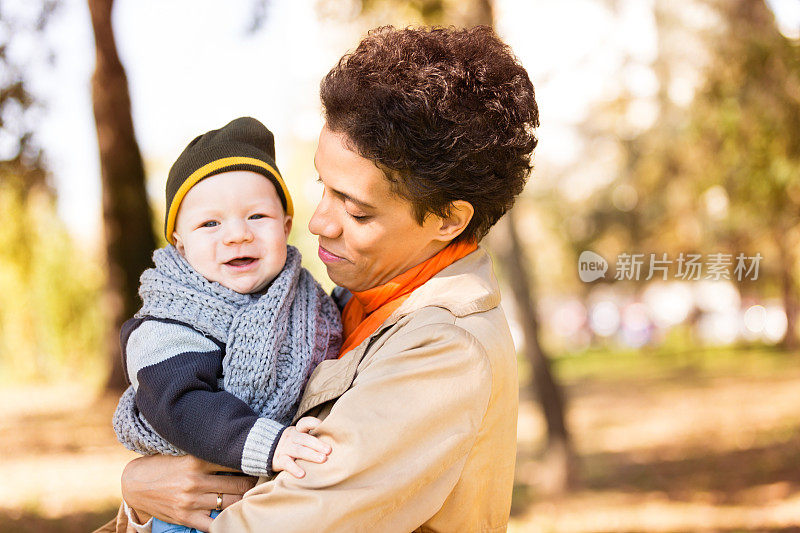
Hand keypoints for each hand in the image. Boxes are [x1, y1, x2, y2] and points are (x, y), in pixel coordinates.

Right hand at [121, 454, 256, 531]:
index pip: (233, 461)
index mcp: (196, 460)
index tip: (263, 462)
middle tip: (264, 481)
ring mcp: (190, 500)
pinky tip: (235, 516)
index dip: (251, 462)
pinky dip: (226, 521)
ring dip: (244, 500)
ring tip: (254, 496)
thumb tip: (236, 448)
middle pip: (238, 484)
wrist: (134, 484)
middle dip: (253, 483)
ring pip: (230, 503)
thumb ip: (208, 452)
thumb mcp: (185, 453)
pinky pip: (213, 524)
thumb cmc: (164, 465)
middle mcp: (195, 481)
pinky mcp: (185, 517)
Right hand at [272, 416, 331, 477]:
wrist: (265, 449)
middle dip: (318, 444)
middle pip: (305, 439)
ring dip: (311, 455)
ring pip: (298, 450)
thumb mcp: (299, 437)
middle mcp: (292, 437)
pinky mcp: (279, 460)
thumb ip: (312, 437)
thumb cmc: (291, 444)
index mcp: (297, 430)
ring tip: (322, 459)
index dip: (313, 423)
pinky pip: (287, 464)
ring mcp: (285, 448)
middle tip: (329, 450)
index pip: (305, 423)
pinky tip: (302, 474)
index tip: (323, 426)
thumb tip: (336, 438)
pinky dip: (294, 469)